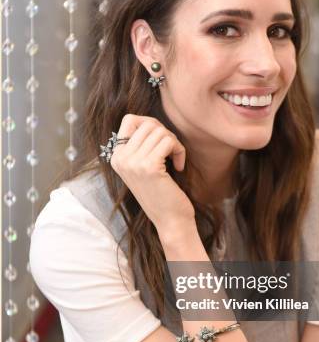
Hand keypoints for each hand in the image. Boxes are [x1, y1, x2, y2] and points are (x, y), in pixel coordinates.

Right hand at [109, 114, 194, 232]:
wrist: (169, 221)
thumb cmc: (161, 193)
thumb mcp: (143, 166)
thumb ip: (140, 145)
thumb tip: (150, 121)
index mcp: (116, 157)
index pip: (129, 119)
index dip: (150, 124)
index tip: (161, 141)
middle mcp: (120, 158)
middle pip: (148, 123)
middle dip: (165, 134)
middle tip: (171, 152)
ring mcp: (133, 162)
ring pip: (160, 131)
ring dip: (174, 143)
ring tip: (175, 160)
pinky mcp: (149, 167)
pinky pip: (169, 141)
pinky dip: (179, 151)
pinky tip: (179, 166)